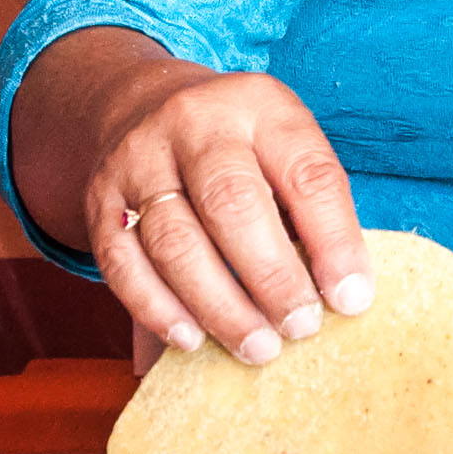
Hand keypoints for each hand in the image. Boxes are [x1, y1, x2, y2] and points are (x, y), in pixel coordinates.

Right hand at [83, 64, 371, 364]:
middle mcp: (194, 124)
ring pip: (174, 241)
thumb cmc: (238, 148)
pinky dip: (157, 308)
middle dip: (271, 277)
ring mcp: (138, 160)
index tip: (352, 298)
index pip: (306, 174)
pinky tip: (192, 338)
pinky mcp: (100, 200)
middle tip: (301, 328)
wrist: (141, 105)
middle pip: (231, 204)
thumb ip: (309, 211)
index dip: (334, 240)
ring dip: (219, 306)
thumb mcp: (283, 149)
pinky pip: (122, 263)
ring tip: (258, 348)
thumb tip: (340, 298)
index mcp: (261, 107)